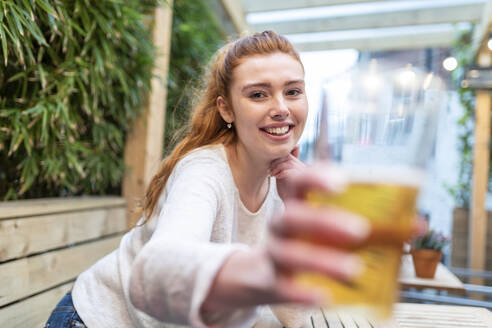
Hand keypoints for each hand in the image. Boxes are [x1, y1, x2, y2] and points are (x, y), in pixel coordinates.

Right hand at [201, 165, 368, 313]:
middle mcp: (281, 227)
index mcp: (295, 207)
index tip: (341, 181)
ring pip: (288, 254)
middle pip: (292, 216)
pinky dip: (302, 292)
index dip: (314, 178)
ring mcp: (274, 255)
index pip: (297, 183)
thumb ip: (370, 226)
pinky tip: (323, 295)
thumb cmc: (304, 246)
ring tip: (353, 269)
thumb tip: (414, 225)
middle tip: (359, 230)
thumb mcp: (327, 231)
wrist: (259, 276)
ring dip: (320, 260)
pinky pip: (283, 287)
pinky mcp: (272, 283)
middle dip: (323, 220)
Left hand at [270, 146, 305, 200]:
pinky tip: (277, 177)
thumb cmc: (286, 190)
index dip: (277, 158)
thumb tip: (273, 158)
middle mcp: (303, 168)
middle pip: (288, 157)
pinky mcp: (300, 179)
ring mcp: (302, 173)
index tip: (270, 166)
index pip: (288, 155)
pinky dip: (281, 173)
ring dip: (277, 168)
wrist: (290, 203)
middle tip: (270, 170)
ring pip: (288, 163)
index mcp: (299, 165)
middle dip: (276, 162)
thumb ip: (281, 166)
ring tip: (272, 174)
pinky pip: (290, 171)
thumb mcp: (282, 176)